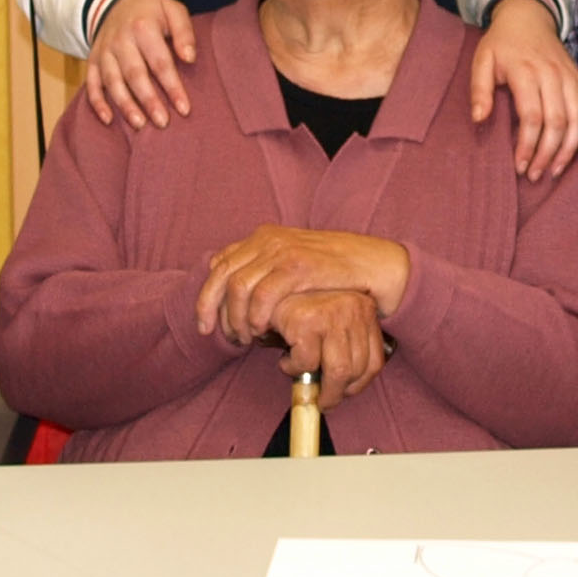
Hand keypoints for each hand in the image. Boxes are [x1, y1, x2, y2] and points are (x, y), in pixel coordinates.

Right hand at [80, 0, 196, 129]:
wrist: (117, 2)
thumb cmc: (152, 12)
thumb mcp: (173, 10)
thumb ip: (184, 32)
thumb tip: (189, 58)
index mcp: (143, 27)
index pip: (160, 62)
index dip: (172, 86)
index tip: (184, 108)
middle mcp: (120, 40)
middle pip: (135, 74)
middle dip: (148, 100)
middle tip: (162, 122)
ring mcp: (104, 51)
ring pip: (112, 81)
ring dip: (125, 105)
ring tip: (139, 124)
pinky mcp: (92, 60)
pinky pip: (91, 83)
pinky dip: (97, 102)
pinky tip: (108, 120)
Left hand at [196, 226, 412, 347]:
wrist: (370, 263)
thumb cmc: (331, 271)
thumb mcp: (292, 264)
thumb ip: (265, 273)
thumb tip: (235, 296)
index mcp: (262, 238)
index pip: (219, 265)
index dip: (206, 298)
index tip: (206, 326)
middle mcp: (267, 240)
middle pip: (222, 276)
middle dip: (214, 312)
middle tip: (225, 338)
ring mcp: (283, 250)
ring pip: (238, 287)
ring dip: (237, 318)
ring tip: (247, 338)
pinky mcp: (298, 265)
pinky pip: (263, 294)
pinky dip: (257, 315)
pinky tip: (263, 330)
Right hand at [266, 288, 389, 407]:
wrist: (266, 287)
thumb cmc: (298, 308)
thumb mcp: (332, 321)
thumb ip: (344, 346)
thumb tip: (348, 388)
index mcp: (364, 308)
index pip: (375, 361)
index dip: (359, 385)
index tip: (345, 393)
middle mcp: (353, 307)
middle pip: (356, 369)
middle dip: (337, 393)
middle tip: (322, 400)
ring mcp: (331, 313)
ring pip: (337, 372)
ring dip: (318, 388)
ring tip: (303, 381)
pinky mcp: (307, 321)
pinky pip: (306, 363)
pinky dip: (293, 369)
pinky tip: (286, 359)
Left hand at [469, 0, 577, 179]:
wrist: (528, 17)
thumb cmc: (501, 44)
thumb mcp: (482, 60)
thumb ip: (479, 90)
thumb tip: (479, 119)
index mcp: (526, 71)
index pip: (532, 116)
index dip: (527, 145)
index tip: (519, 166)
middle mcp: (552, 75)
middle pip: (557, 122)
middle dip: (547, 154)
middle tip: (535, 175)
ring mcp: (570, 77)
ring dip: (568, 150)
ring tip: (554, 170)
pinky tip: (570, 150)